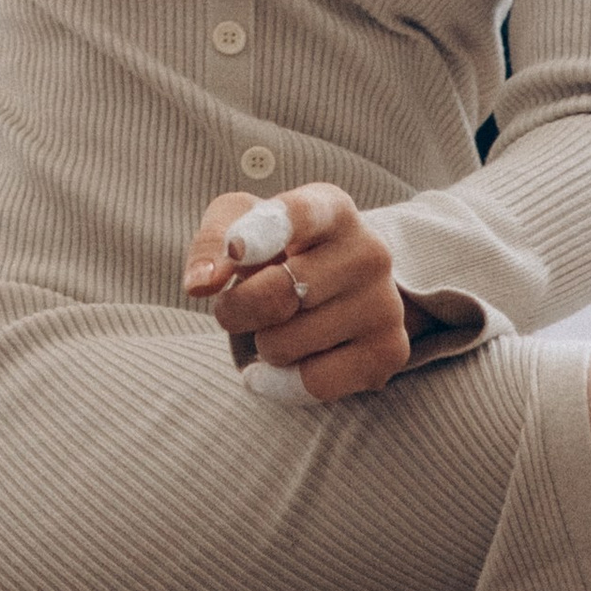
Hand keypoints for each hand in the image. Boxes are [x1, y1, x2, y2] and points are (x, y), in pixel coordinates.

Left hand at [183, 185, 411, 404]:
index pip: (300, 215)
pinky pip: (314, 384)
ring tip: (274, 328)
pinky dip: (280, 384)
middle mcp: (369, 251)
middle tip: (232, 308)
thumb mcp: (238, 226)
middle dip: (235, 308)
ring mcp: (385, 303)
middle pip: (277, 292)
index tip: (236, 251)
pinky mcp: (390, 352)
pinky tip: (276, 369)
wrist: (337, 288)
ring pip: (285, 344)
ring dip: (260, 345)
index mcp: (332, 207)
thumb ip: (211, 243)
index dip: (263, 233)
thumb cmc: (276, 250)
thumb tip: (201, 284)